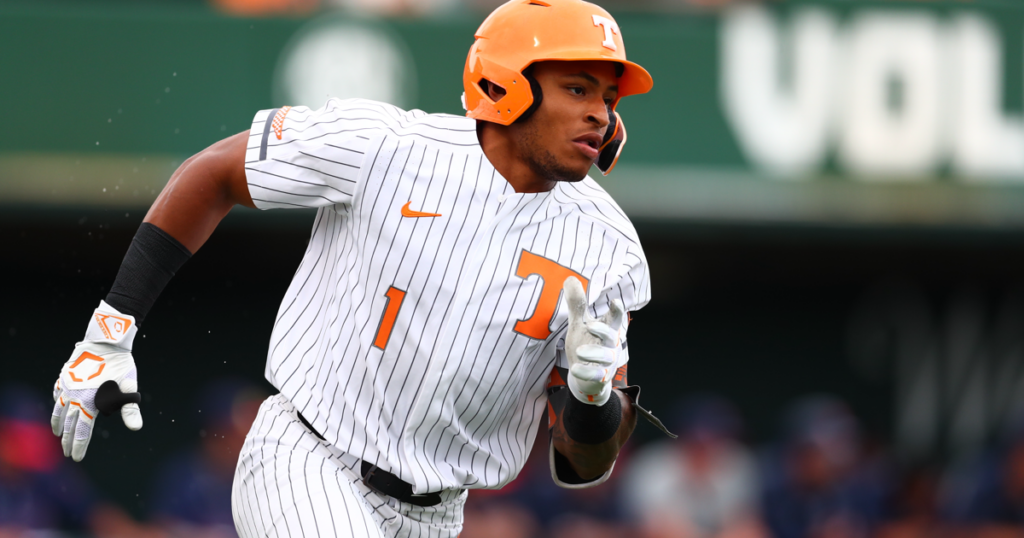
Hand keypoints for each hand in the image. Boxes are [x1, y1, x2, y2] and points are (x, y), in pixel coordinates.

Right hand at [51, 302, 142, 460]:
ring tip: (57, 434)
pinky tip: (58, 407)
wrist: (106, 341)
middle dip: (67, 440)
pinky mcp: (64, 377)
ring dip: (58, 424)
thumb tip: (136, 428)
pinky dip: (57, 403)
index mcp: (90, 403)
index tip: (76, 457)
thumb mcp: (129, 388)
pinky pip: (57, 393)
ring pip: (59, 410)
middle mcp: (75, 397)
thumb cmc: (121, 365)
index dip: (78, 445)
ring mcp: (67, 386)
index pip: (82, 431)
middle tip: (66, 453)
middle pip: (69, 424)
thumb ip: (130, 410)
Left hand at [563, 277, 624, 405]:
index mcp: (607, 328)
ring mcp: (607, 362)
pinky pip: (596, 374)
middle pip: (612, 336)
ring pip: (605, 357)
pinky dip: (586, 372)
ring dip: (593, 353)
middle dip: (603, 330)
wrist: (585, 376)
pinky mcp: (600, 376)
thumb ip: (577, 303)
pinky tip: (575, 368)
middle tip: (590, 326)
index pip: (614, 318)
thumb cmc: (586, 343)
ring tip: (579, 352)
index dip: (616, 310)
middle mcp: (610, 344)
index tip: (615, 301)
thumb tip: (570, 278)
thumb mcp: (580, 323)